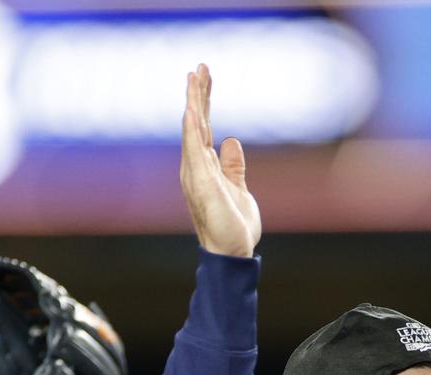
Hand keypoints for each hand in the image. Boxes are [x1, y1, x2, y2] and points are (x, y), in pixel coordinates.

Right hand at [180, 65, 260, 257]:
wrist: (233, 252)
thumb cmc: (234, 225)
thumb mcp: (239, 188)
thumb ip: (233, 165)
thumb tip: (230, 140)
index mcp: (205, 166)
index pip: (203, 126)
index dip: (204, 101)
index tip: (205, 76)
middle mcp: (196, 167)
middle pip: (196, 123)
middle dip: (197, 94)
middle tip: (199, 66)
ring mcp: (196, 174)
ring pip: (193, 131)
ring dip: (193, 103)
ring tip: (193, 77)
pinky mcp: (202, 184)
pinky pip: (194, 152)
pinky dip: (192, 130)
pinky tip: (192, 111)